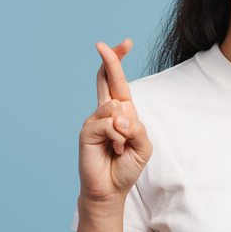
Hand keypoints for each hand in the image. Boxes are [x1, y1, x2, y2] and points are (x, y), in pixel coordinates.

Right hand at [78, 39, 152, 204]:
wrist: (111, 189)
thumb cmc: (126, 166)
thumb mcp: (143, 146)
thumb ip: (138, 128)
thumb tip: (119, 117)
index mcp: (122, 110)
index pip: (118, 81)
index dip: (119, 60)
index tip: (125, 42)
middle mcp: (106, 111)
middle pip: (106, 78)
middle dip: (109, 59)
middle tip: (102, 43)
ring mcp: (94, 120)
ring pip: (115, 106)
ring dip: (125, 129)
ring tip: (121, 146)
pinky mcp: (87, 131)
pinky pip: (108, 123)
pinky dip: (118, 137)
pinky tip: (115, 149)